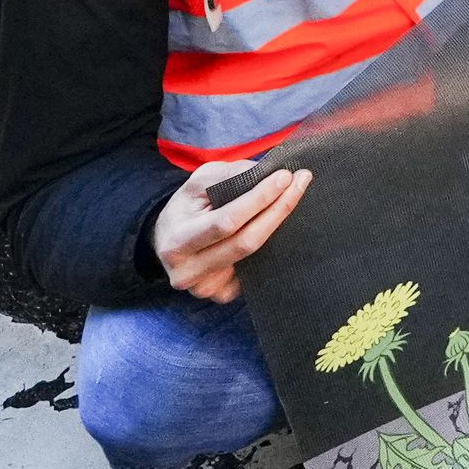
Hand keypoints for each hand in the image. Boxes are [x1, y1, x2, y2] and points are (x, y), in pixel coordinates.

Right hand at [150, 156, 310, 303]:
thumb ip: (229, 175)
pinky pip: (254, 270)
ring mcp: (205, 288)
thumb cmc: (186, 207)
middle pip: (246, 243)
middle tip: (301, 181)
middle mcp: (188, 271)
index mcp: (177, 241)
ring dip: (279, 225)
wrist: (167, 240)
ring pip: (254, 257)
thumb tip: (266, 174)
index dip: (259, 199)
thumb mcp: (197, 182)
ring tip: (295, 195)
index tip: (285, 176)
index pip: (227, 221)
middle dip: (278, 209)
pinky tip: (279, 226)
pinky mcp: (220, 294)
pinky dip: (270, 247)